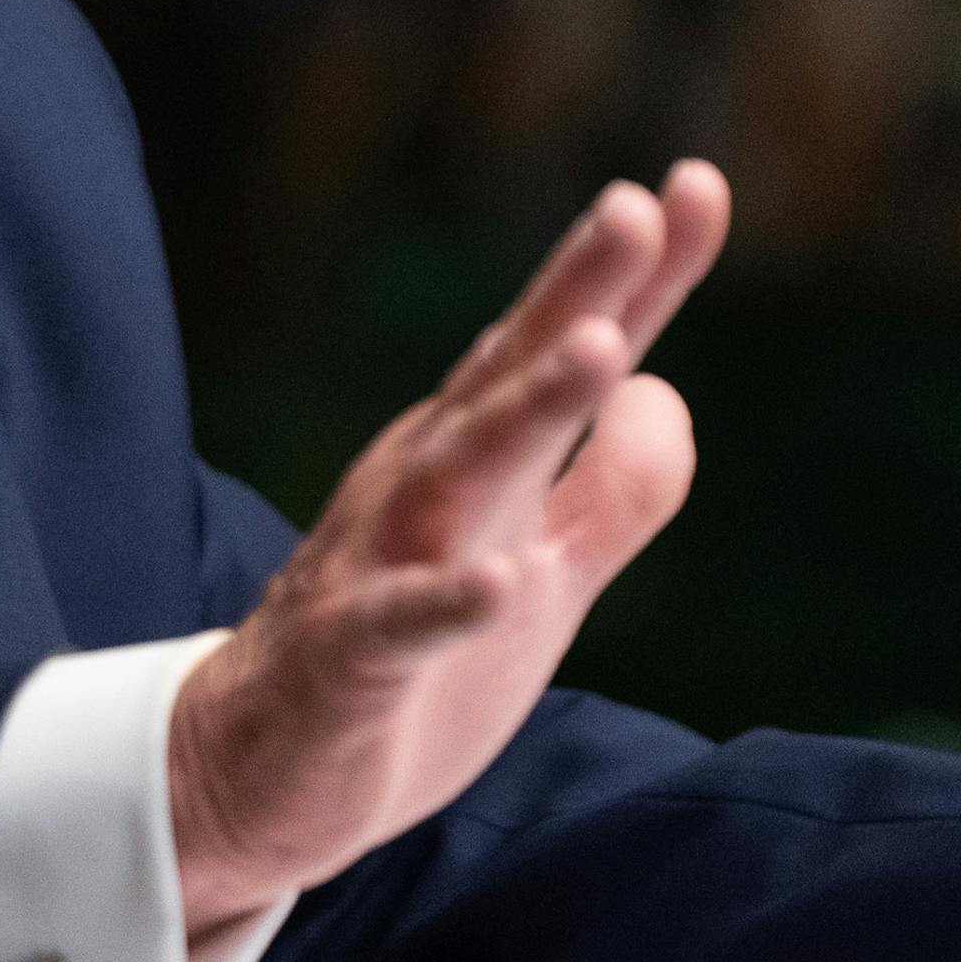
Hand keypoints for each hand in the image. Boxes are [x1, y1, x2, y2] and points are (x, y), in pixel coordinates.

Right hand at [165, 162, 731, 940]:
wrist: (261, 777)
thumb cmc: (418, 654)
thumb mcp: (548, 571)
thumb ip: (616, 489)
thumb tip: (666, 388)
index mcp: (483, 458)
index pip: (572, 351)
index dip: (639, 278)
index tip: (699, 185)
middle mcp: (429, 485)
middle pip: (507, 375)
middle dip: (574, 291)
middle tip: (630, 210)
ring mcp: (382, 566)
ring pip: (455, 473)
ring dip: (524, 411)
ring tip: (599, 349)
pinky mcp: (348, 663)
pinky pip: (398, 626)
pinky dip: (447, 602)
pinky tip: (502, 581)